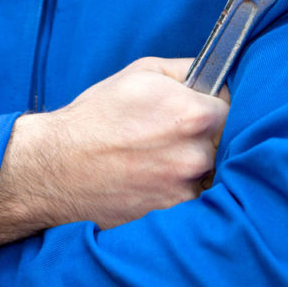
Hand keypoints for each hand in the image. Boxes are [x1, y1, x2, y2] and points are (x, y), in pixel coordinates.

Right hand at [0, 57, 229, 249]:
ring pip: (212, 172)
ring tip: (160, 160)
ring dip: (195, 166)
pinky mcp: (173, 215)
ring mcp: (185, 189)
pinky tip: (153, 180)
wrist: (54, 168)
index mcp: (194, 114)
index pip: (233, 107)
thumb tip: (216, 74)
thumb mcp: (141, 73)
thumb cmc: (96, 117)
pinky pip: (193, 198)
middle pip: (226, 142)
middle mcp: (196, 154)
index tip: (202, 109)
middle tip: (173, 136)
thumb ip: (187, 71)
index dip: (216, 106)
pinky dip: (179, 191)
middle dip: (206, 137)